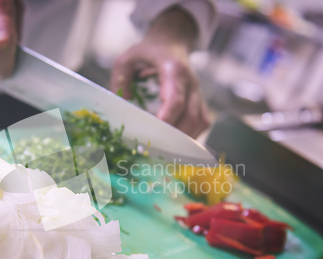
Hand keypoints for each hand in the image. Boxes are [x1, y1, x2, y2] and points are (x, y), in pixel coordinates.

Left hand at [111, 8, 208, 137]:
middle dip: (174, 136)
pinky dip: (190, 136)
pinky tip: (175, 144)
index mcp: (174, 70)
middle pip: (190, 116)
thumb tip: (123, 106)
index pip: (175, 99)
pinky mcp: (200, 102)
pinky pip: (201, 123)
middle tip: (155, 149)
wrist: (171, 43)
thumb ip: (120, 80)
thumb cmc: (148, 53)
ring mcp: (198, 93)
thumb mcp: (127, 59)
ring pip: (199, 122)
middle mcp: (191, 83)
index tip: (154, 132)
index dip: (167, 118)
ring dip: (184, 139)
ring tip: (165, 151)